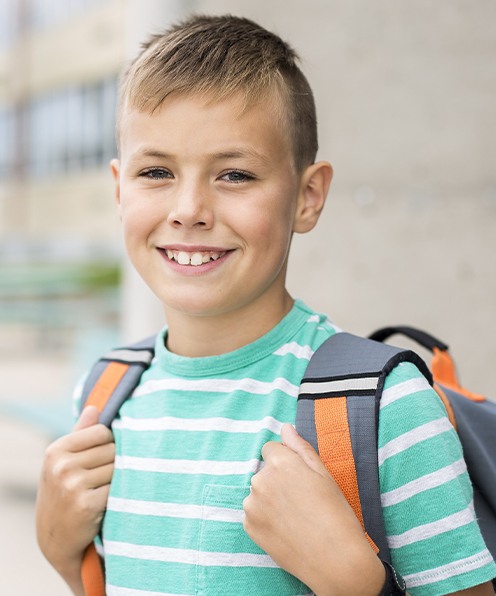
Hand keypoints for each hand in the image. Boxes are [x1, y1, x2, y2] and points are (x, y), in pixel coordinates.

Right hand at [36, 406, 114, 593]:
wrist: (55, 537)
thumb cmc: (64, 491)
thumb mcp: (64, 461)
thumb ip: (81, 433)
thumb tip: (95, 407)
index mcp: (56, 450)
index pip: (102, 431)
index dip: (109, 443)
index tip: (103, 457)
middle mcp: (62, 466)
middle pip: (112, 449)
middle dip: (115, 461)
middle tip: (105, 477)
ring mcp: (73, 485)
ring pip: (117, 468)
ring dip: (119, 478)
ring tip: (106, 489)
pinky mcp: (87, 505)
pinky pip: (118, 487)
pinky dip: (120, 493)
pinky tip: (110, 501)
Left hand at [243, 423, 384, 595]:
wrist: (336, 561)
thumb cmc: (335, 514)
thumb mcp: (323, 474)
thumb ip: (300, 447)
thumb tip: (285, 428)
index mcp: (280, 463)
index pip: (271, 449)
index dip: (286, 461)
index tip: (300, 478)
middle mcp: (261, 480)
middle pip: (265, 471)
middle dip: (278, 480)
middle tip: (302, 500)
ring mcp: (252, 505)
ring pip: (259, 493)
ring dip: (271, 499)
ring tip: (295, 516)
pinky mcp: (249, 526)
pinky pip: (254, 513)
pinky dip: (266, 518)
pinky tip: (286, 528)